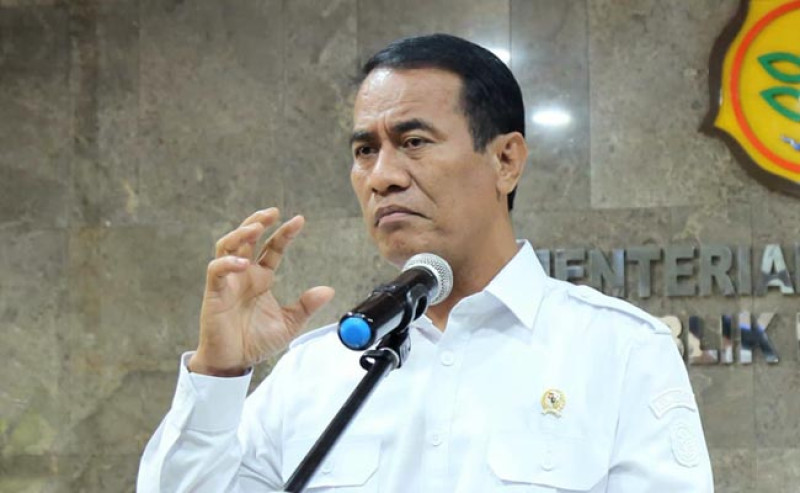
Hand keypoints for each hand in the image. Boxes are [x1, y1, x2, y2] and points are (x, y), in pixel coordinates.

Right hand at [189, 208, 334, 375]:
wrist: (234, 362)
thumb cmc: (256, 342)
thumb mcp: (289, 323)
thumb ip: (306, 306)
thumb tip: (328, 290)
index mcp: (261, 277)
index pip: (272, 247)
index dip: (284, 233)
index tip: (300, 220)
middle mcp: (244, 274)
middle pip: (247, 237)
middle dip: (258, 221)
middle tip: (272, 212)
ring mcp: (228, 281)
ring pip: (227, 245)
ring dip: (240, 233)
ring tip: (256, 227)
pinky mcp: (214, 292)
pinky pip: (216, 270)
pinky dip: (227, 262)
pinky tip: (243, 262)